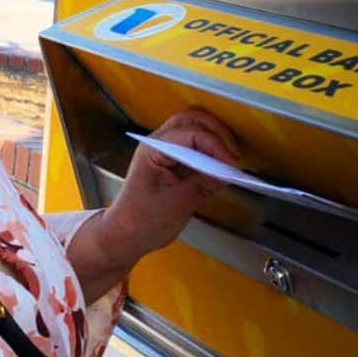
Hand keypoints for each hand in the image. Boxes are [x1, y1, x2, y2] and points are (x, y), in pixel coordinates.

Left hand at [100, 108, 239, 264]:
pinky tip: (219, 167)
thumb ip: (203, 184)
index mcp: (152, 150)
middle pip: (193, 120)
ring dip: (215, 140)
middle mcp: (157, 145)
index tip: (231, 164)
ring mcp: (164, 152)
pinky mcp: (172, 162)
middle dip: (217, 134)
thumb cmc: (138, 222)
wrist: (124, 236)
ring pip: (195, 128)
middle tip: (233, 156)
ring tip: (229, 160)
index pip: (191, 133)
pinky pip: (195, 146)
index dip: (215, 146)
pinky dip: (210, 152)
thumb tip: (226, 172)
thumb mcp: (177, 205)